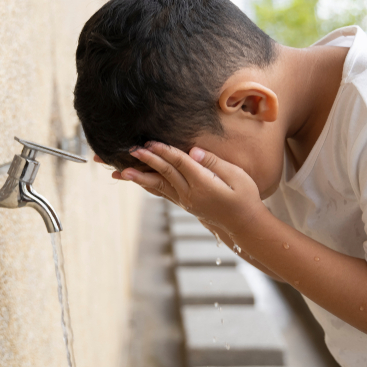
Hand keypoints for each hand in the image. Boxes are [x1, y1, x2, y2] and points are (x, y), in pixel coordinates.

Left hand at [111, 142, 266, 237]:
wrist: (244, 224)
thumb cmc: (245, 197)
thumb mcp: (237, 176)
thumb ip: (214, 163)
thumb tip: (193, 151)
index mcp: (203, 185)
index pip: (180, 163)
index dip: (165, 151)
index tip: (151, 142)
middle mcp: (190, 195)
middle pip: (165, 173)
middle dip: (147, 160)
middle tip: (131, 150)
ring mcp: (185, 201)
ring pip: (158, 186)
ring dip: (139, 177)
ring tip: (120, 172)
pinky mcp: (184, 204)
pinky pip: (162, 193)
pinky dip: (148, 186)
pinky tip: (137, 180)